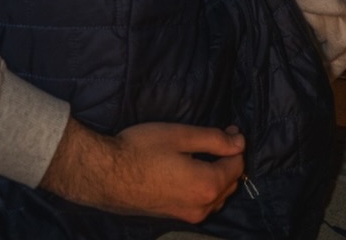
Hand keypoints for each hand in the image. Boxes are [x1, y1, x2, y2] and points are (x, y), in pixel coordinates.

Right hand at [40, 118, 245, 222]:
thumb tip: (240, 141)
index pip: (236, 166)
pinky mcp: (175, 218)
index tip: (230, 127)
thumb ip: (214, 139)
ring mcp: (188, 216)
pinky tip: (193, 172)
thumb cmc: (141, 149)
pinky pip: (202, 204)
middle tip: (222, 137)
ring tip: (208, 153)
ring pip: (217, 197)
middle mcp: (202, 207)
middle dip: (230, 161)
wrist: (106, 175)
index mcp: (207, 185)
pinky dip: (206, 188)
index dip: (236, 145)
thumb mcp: (179, 135)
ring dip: (219, 176)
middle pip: (230, 184)